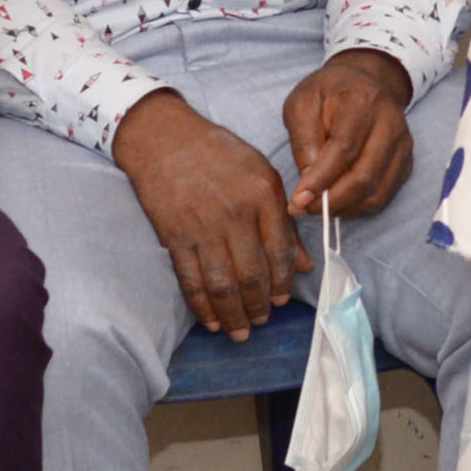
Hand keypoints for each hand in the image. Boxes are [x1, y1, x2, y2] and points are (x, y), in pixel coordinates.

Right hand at [115, 91, 311, 337]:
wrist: (166, 139)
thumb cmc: (220, 154)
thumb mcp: (263, 174)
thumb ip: (284, 219)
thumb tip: (304, 264)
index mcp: (263, 196)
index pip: (280, 251)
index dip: (283, 282)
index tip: (284, 301)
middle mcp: (235, 215)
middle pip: (252, 274)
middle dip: (260, 305)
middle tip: (263, 321)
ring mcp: (202, 228)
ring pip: (223, 285)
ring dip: (234, 314)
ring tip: (241, 331)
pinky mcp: (174, 237)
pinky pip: (191, 281)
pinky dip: (202, 306)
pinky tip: (211, 321)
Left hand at [282, 50, 416, 218]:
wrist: (366, 81)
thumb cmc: (329, 92)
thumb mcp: (302, 104)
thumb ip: (303, 140)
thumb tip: (309, 183)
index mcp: (363, 102)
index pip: (344, 149)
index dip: (320, 179)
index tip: (298, 200)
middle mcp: (391, 124)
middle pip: (365, 176)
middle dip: (332, 201)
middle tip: (304, 208)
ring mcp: (403, 145)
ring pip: (376, 192)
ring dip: (345, 208)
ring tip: (318, 206)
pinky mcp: (405, 162)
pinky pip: (384, 195)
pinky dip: (359, 206)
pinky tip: (338, 202)